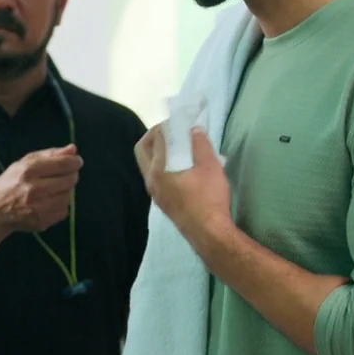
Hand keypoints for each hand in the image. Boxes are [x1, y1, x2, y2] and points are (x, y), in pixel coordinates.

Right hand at [0, 145, 82, 232]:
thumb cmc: (11, 182)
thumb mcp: (25, 162)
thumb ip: (50, 154)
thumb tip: (73, 149)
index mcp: (29, 170)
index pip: (64, 164)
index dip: (75, 162)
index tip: (76, 162)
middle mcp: (34, 189)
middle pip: (70, 180)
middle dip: (71, 176)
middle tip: (63, 175)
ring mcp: (39, 208)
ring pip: (68, 196)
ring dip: (65, 191)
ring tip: (51, 190)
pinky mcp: (42, 221)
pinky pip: (64, 211)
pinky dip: (60, 205)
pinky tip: (48, 202)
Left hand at [134, 123, 231, 238]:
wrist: (209, 233)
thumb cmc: (209, 198)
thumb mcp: (210, 166)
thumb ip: (201, 145)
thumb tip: (194, 130)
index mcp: (159, 169)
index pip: (157, 138)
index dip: (167, 125)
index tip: (179, 120)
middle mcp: (151, 180)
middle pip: (143, 149)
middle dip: (154, 136)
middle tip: (171, 130)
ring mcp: (154, 193)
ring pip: (147, 164)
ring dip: (158, 151)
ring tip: (178, 147)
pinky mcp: (162, 202)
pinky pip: (155, 176)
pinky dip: (162, 165)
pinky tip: (181, 167)